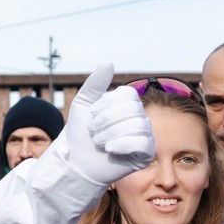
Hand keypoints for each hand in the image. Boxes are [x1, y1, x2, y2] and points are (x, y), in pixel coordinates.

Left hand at [61, 63, 155, 187]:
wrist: (77, 161)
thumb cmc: (80, 134)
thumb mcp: (83, 104)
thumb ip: (94, 84)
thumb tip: (108, 62)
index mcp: (128, 105)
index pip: (128, 94)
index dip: (105, 105)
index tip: (92, 116)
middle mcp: (140, 118)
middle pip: (132, 109)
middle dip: (105, 121)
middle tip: (94, 132)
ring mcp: (145, 136)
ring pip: (136, 125)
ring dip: (109, 134)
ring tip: (100, 142)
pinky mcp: (146, 154)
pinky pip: (142, 143)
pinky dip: (121, 145)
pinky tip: (110, 150)